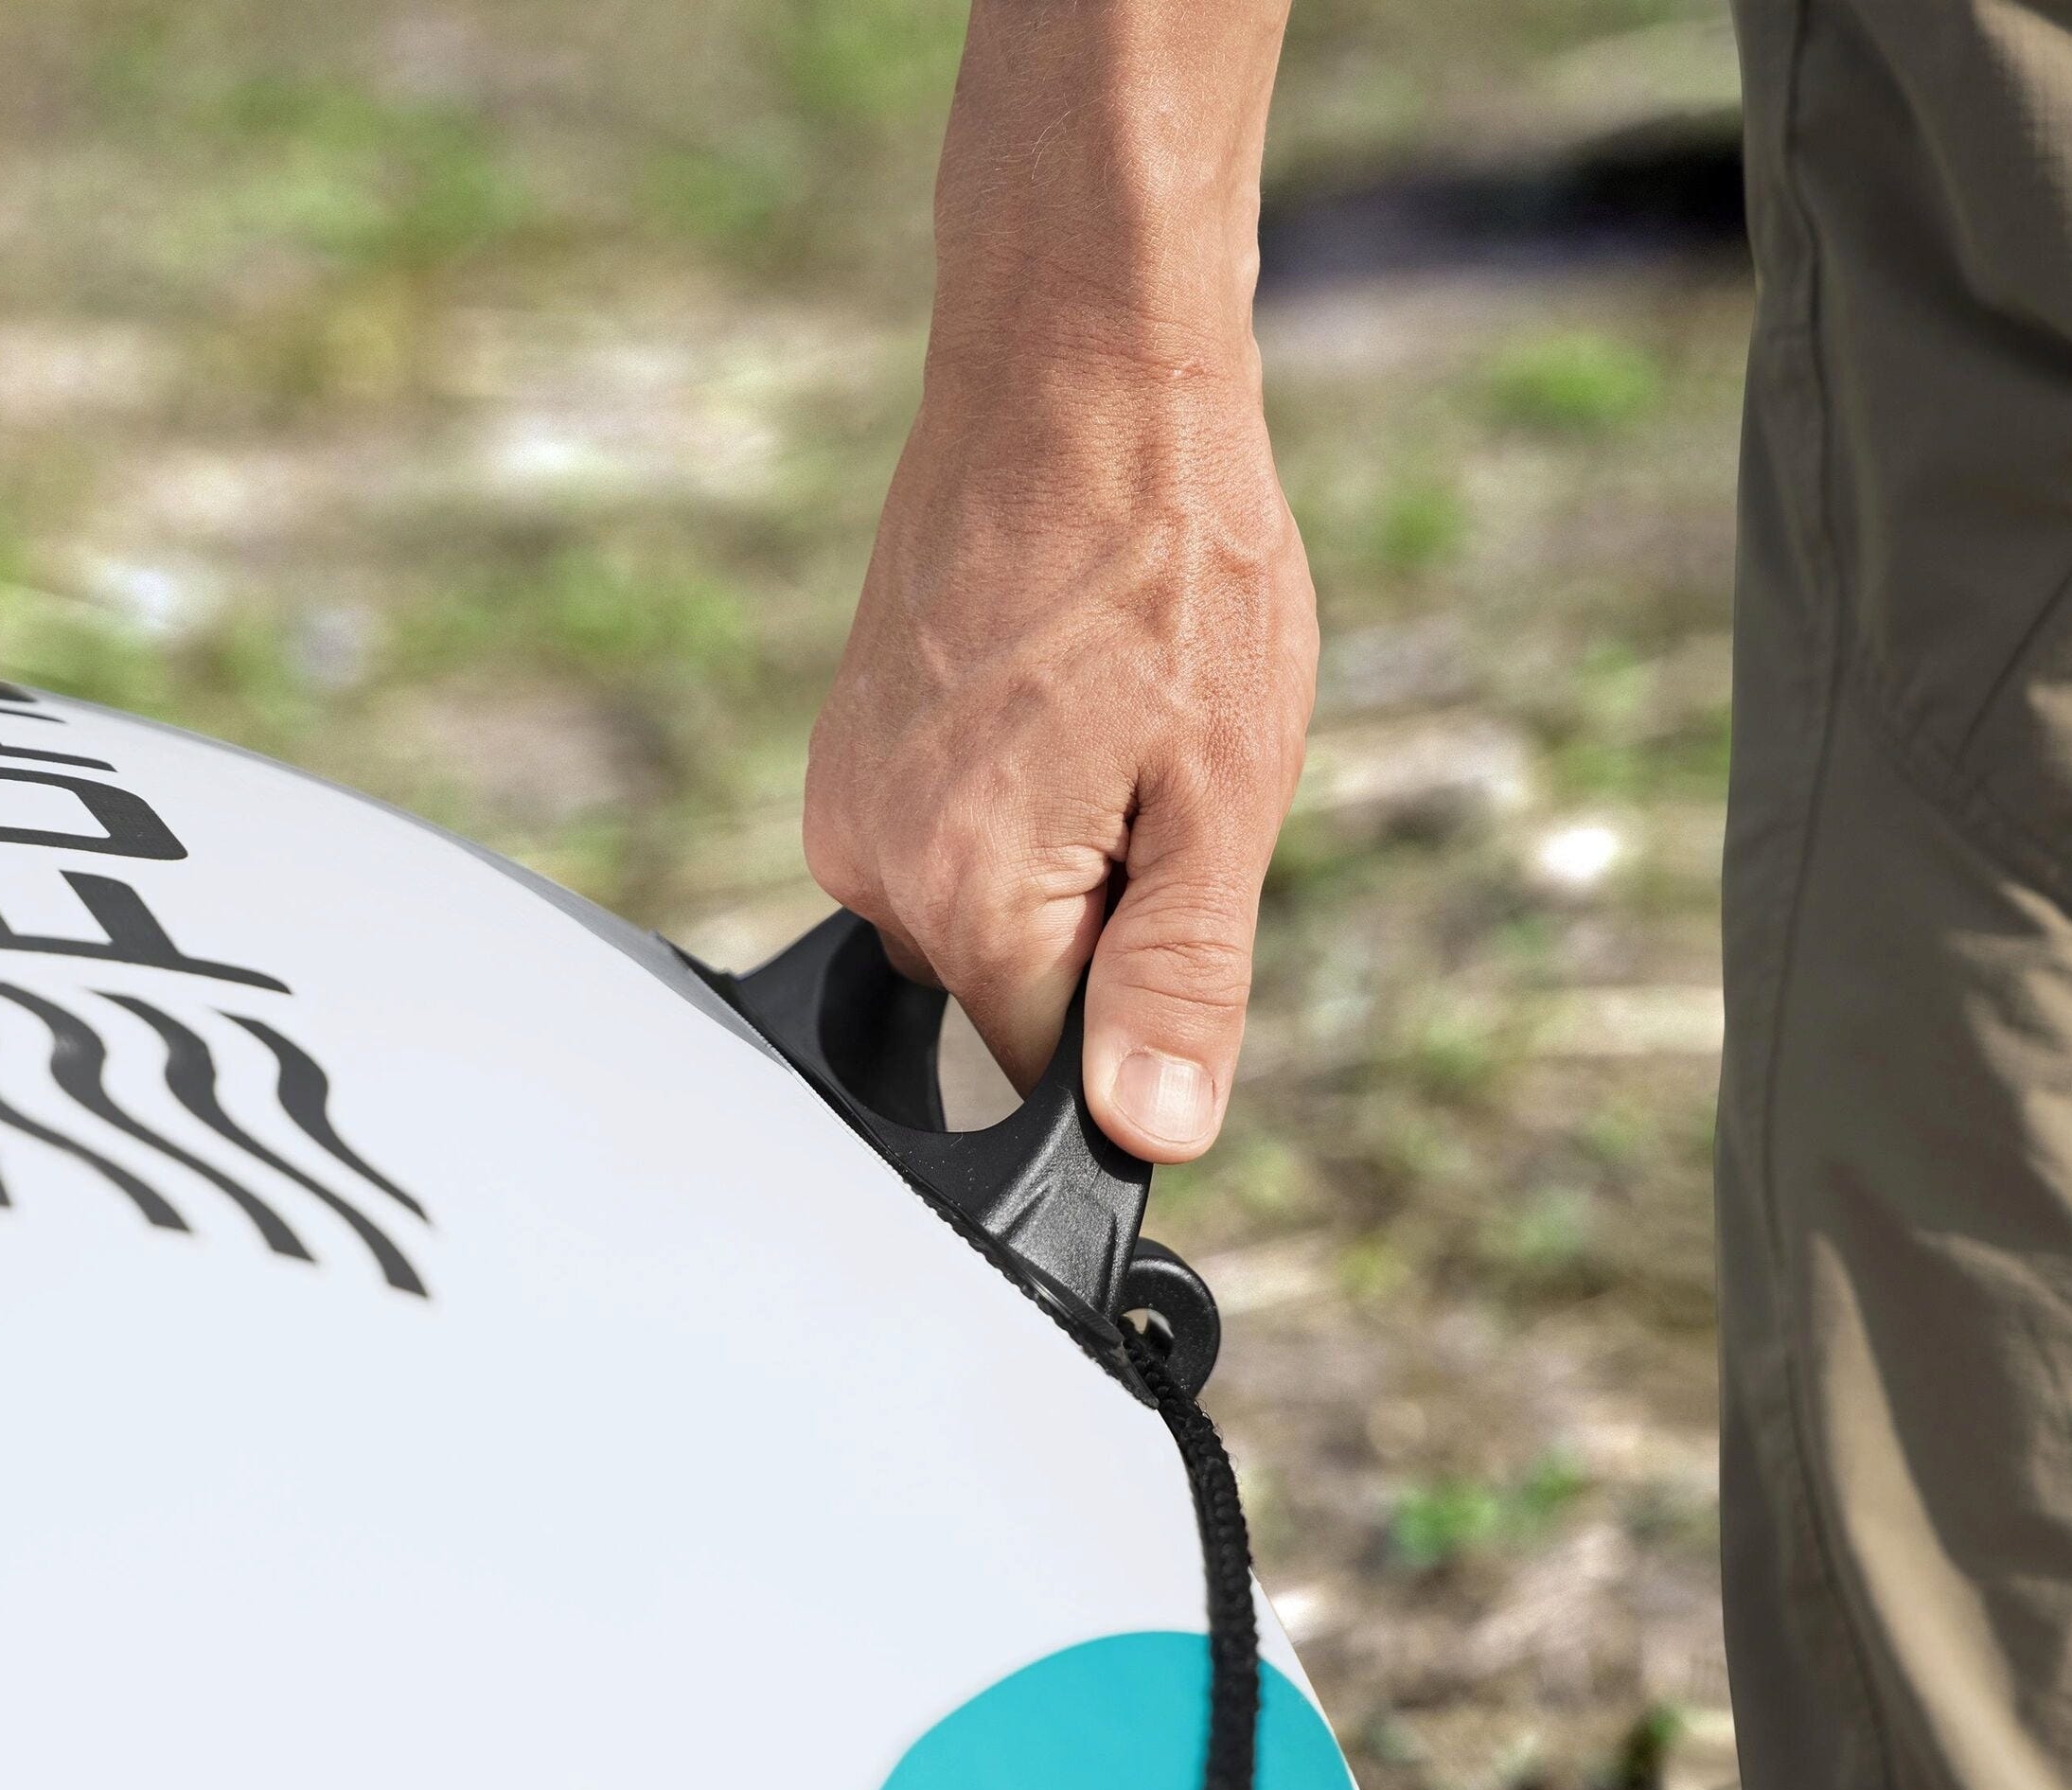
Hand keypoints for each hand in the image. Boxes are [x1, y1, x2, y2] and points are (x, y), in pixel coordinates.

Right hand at [804, 336, 1316, 1162]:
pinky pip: (951, 830)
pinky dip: (1024, 790)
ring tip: (1118, 708)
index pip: (1038, 1072)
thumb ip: (1179, 986)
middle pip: (1006, 990)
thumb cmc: (1169, 559)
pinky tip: (1070, 686)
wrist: (1078, 369)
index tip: (1175, 885)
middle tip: (1164, 768)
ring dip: (1069, 848)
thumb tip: (1149, 1138)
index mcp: (961, 895)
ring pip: (980, 907)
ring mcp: (847, 794)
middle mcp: (869, 861)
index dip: (1129, 1015)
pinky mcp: (851, 741)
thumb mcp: (1224, 793)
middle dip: (1103, 918)